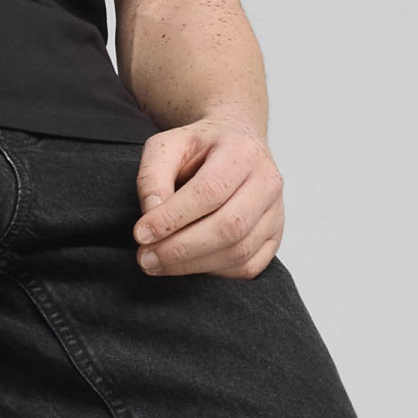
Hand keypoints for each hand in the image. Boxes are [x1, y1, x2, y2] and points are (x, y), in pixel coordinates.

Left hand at [133, 112, 284, 279]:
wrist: (235, 145)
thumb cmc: (200, 148)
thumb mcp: (168, 146)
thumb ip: (153, 175)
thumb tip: (151, 212)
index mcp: (242, 151)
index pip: (209, 191)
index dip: (172, 218)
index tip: (141, 234)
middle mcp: (267, 181)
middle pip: (229, 226)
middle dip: (181, 248)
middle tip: (146, 257)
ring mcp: (276, 211)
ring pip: (239, 251)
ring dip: (193, 265)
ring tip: (158, 263)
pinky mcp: (275, 236)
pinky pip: (248, 266)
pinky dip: (215, 272)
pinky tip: (189, 264)